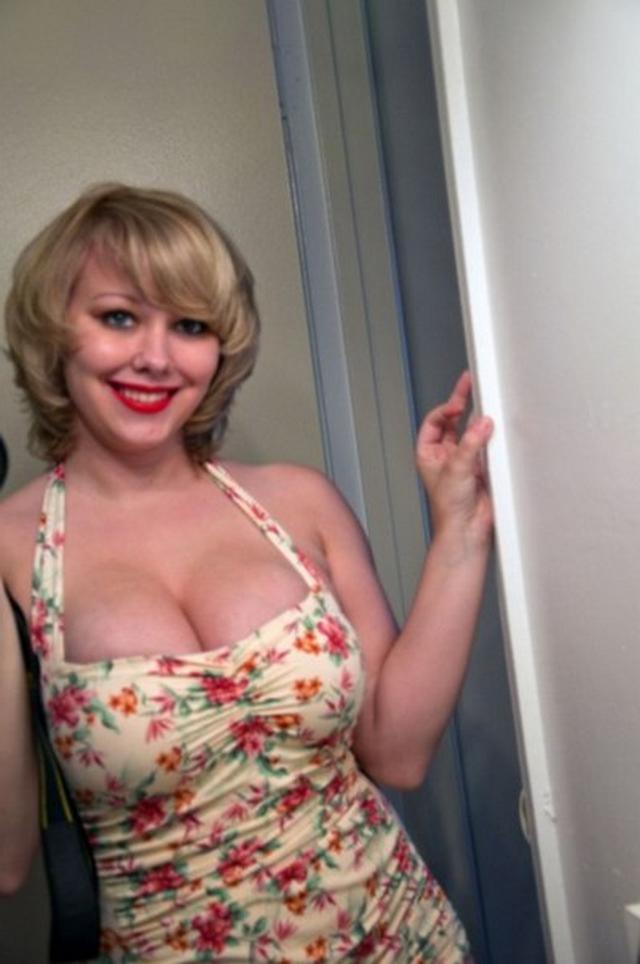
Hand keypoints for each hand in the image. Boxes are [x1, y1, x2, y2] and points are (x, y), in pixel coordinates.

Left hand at [416, 371, 492, 549]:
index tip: (459, 405)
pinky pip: (487, 444)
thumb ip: (470, 444)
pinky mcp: (482, 466)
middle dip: (461, 402)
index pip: (435, 421)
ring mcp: (464, 459)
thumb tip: (482, 423)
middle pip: (453, 421)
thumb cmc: (449, 509)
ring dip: (479, 418)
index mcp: (428, 453)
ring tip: (486, 398)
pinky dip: (492, 434)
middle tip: (470, 381)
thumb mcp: (457, 470)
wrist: (467, 530)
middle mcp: (446, 455)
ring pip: (471, 431)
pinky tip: (496, 425)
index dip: (446, 410)